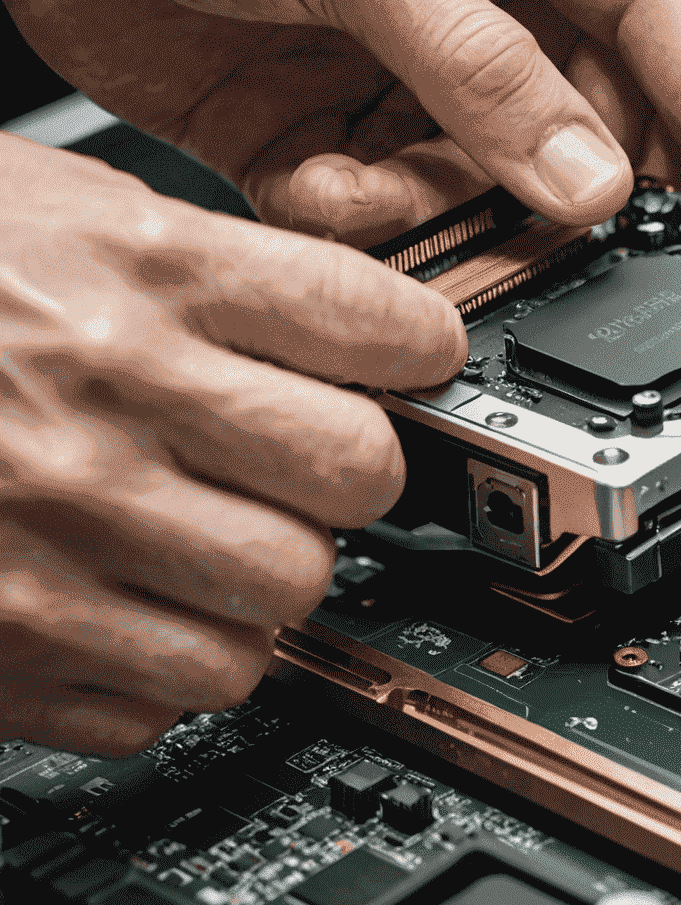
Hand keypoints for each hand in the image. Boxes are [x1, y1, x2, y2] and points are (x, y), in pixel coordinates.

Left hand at [0, 0, 680, 247]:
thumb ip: (475, 62)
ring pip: (486, 178)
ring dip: (445, 207)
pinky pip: (390, 206)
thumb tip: (586, 172)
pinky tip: (310, 175)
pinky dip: (361, 217)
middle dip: (569, 183)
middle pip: (582, 112)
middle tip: (570, 238)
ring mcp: (403, 63)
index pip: (654, 6)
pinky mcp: (332, 127)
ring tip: (383, 186)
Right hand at [0, 136, 466, 755]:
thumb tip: (347, 325)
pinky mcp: (1, 651)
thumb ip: (200, 268)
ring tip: (210, 541)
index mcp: (137, 274)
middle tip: (305, 462)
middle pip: (362, 475)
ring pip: (288, 599)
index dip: (416, 348)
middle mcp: (107, 402)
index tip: (410, 363)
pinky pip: (176, 695)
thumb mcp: (48, 209)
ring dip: (268, 578)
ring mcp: (54, 535)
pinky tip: (125, 604)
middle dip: (349, 471)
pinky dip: (172, 663)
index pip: (382, 325)